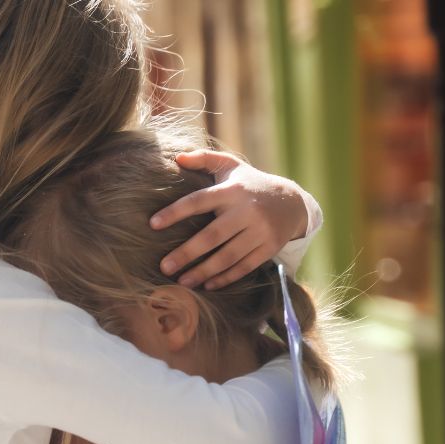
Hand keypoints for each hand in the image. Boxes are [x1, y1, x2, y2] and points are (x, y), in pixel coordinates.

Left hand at [150, 149, 310, 290]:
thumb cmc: (249, 184)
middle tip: (164, 267)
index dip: (175, 212)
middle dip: (187, 253)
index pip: (199, 201)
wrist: (291, 201)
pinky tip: (207, 285)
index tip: (152, 224)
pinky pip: (244, 267)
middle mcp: (246, 210)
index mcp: (231, 190)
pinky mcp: (269, 248)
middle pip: (212, 236)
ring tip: (182, 282)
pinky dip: (225, 278)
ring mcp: (259, 231)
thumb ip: (204, 159)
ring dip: (203, 271)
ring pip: (228, 256)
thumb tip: (177, 158)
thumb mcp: (230, 166)